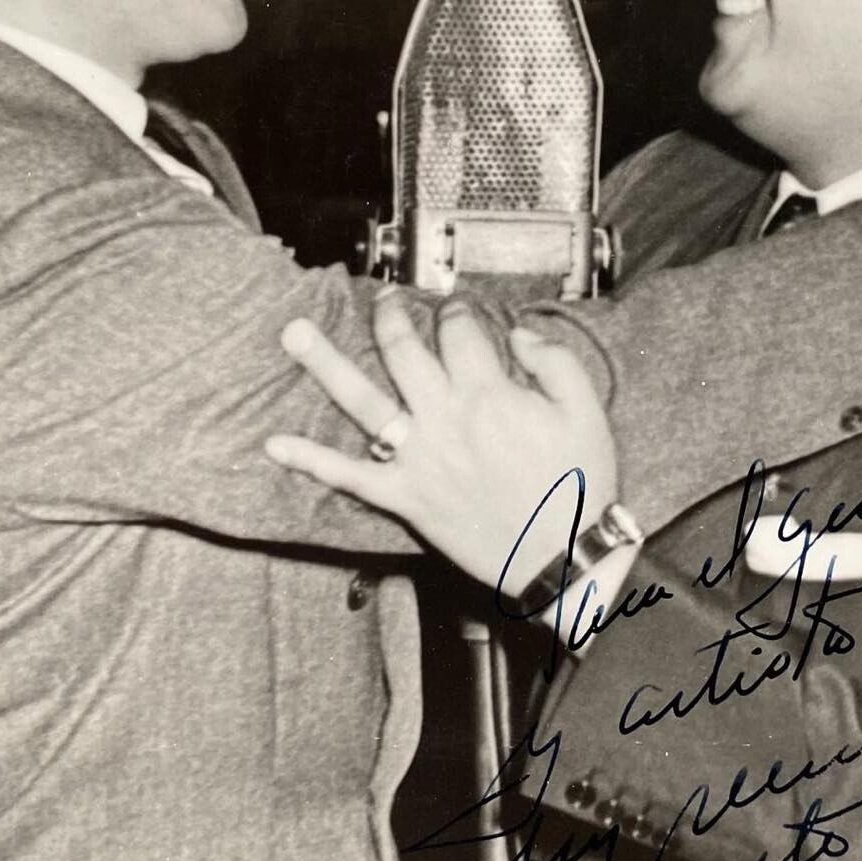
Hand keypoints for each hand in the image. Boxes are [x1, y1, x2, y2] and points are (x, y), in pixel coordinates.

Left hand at [264, 292, 619, 593]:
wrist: (563, 560)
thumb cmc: (580, 486)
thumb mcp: (586, 412)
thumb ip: (553, 362)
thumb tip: (518, 333)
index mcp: (489, 394)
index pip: (460, 331)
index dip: (458, 309)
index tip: (458, 306)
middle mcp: (445, 420)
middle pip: (403, 351)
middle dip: (390, 317)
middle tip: (384, 299)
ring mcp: (419, 460)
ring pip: (363, 402)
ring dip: (325, 364)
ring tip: (294, 333)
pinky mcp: (406, 498)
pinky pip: (350, 478)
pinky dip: (311, 462)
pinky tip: (275, 445)